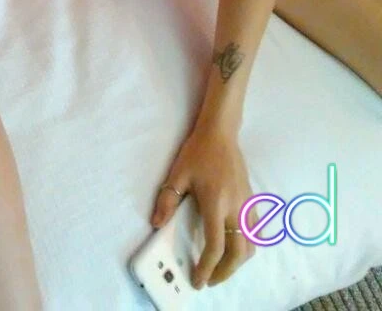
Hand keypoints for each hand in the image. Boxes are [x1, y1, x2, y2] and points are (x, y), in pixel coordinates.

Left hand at [150, 123, 257, 289]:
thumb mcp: (177, 174)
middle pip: (238, 252)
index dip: (207, 267)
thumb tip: (156, 224)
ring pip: (251, 244)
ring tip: (222, 267)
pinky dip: (249, 245)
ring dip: (238, 262)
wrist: (220, 133)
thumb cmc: (197, 153)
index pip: (216, 245)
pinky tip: (237, 246)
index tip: (199, 280)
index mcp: (215, 203)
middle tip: (210, 279)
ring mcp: (247, 204)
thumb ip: (167, 200)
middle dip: (225, 272)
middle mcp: (235, 207)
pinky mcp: (252, 200)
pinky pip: (256, 231)